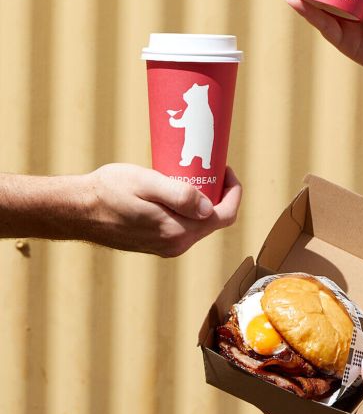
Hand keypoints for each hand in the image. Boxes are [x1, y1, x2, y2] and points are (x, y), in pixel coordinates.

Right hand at [83, 164, 241, 256]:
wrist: (78, 210)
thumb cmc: (109, 191)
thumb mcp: (147, 183)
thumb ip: (180, 196)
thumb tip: (210, 207)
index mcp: (177, 232)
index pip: (224, 216)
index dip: (233, 192)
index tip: (225, 168)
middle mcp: (175, 245)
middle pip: (213, 220)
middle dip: (218, 193)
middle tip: (208, 166)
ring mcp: (165, 246)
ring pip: (199, 223)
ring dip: (203, 201)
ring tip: (191, 175)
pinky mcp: (156, 243)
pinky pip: (183, 226)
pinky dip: (188, 208)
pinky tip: (175, 190)